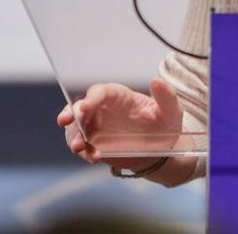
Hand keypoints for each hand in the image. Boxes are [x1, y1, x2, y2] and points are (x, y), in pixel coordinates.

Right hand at [57, 78, 182, 173]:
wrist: (160, 151)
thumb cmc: (165, 125)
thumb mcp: (171, 111)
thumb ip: (166, 96)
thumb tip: (157, 80)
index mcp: (118, 96)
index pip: (100, 92)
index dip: (90, 98)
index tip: (85, 107)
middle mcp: (103, 109)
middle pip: (80, 107)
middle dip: (71, 113)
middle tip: (67, 121)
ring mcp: (96, 127)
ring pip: (76, 128)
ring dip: (73, 136)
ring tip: (79, 147)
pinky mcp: (95, 144)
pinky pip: (83, 147)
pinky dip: (84, 152)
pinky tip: (94, 157)